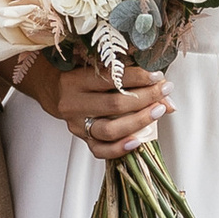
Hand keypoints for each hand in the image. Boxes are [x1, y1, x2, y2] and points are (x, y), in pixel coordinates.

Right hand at [22, 52, 170, 157]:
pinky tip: (137, 141)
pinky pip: (101, 150)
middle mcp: (73, 103)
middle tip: (163, 91)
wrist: (53, 89)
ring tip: (158, 111)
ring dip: (139, 121)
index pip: (111, 79)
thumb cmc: (79, 74)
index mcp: (76, 80)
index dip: (138, 77)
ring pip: (109, 130)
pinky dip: (120, 148)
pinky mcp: (81, 139)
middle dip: (145, 98)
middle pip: (114, 105)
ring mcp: (76, 124)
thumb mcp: (98, 67)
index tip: (157, 76)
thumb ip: (129, 76)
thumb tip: (165, 94)